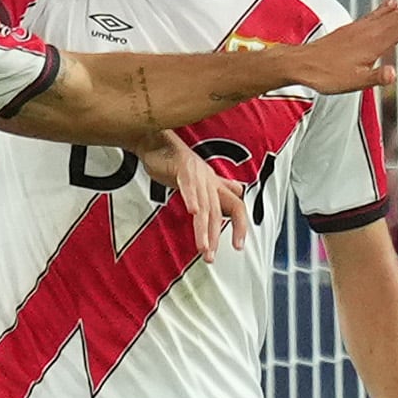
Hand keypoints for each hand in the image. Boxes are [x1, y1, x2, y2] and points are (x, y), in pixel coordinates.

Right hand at [138, 134, 244, 254]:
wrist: (156, 140)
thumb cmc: (175, 161)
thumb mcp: (199, 178)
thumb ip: (218, 186)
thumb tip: (236, 192)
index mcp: (215, 184)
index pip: (236, 206)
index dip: (240, 226)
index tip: (238, 247)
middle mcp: (209, 181)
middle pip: (219, 211)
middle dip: (216, 236)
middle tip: (211, 256)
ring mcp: (197, 175)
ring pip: (204, 205)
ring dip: (204, 228)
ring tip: (203, 248)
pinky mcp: (182, 168)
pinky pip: (188, 186)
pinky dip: (191, 198)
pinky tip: (192, 212)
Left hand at [274, 0, 397, 97]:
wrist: (301, 64)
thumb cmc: (327, 76)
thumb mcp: (354, 82)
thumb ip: (375, 77)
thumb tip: (393, 74)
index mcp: (372, 44)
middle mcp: (368, 32)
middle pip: (397, 17)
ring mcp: (359, 29)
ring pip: (387, 14)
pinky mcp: (351, 29)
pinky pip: (373, 14)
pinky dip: (385, 8)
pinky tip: (391, 3)